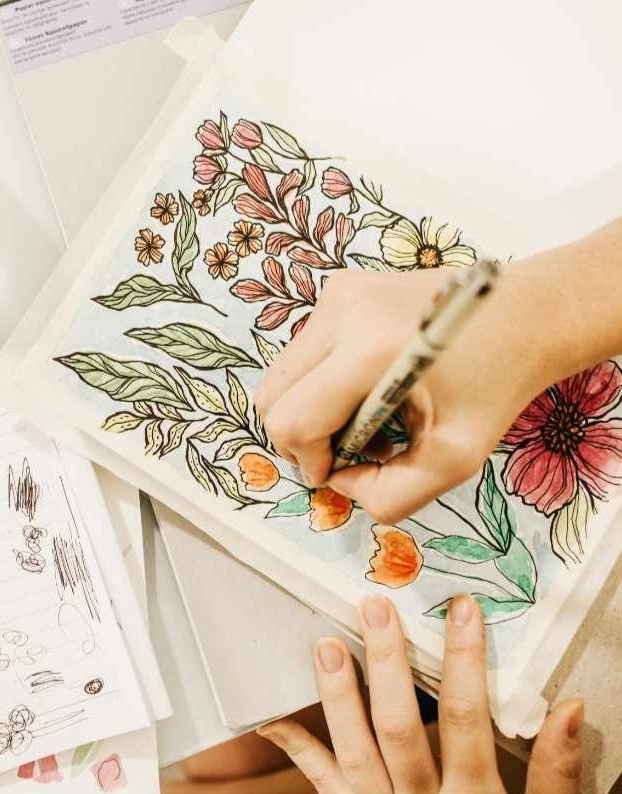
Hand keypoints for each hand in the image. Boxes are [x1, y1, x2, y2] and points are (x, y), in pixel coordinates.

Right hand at [254, 268, 543, 522]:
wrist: (531, 311)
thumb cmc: (499, 383)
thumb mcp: (454, 459)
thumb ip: (390, 495)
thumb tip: (340, 483)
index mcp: (370, 352)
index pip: (291, 420)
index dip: (308, 459)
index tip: (344, 470)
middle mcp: (343, 313)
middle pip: (272, 395)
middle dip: (301, 437)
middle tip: (350, 451)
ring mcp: (338, 294)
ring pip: (284, 374)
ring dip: (312, 410)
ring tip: (368, 421)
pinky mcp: (341, 288)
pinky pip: (304, 351)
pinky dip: (323, 382)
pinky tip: (370, 389)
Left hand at [256, 594, 583, 793]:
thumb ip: (555, 772)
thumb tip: (568, 708)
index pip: (467, 718)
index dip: (464, 661)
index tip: (461, 610)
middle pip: (400, 726)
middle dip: (387, 665)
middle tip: (374, 608)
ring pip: (354, 751)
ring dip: (337, 696)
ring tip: (325, 645)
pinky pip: (321, 782)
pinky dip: (296, 748)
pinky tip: (270, 717)